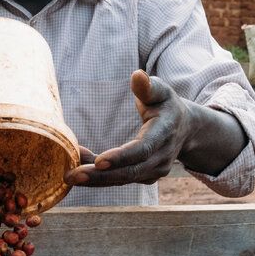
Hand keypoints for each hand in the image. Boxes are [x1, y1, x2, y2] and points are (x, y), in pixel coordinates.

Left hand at [64, 70, 195, 186]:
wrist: (185, 128)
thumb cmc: (166, 105)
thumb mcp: (162, 91)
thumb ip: (149, 86)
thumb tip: (137, 75)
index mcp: (165, 133)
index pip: (143, 149)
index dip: (121, 157)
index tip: (98, 161)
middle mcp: (161, 157)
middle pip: (130, 172)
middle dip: (100, 176)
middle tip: (71, 176)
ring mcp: (154, 171)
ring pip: (123, 180)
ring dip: (95, 179)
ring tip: (69, 175)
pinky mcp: (144, 177)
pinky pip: (120, 180)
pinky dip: (99, 177)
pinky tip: (78, 168)